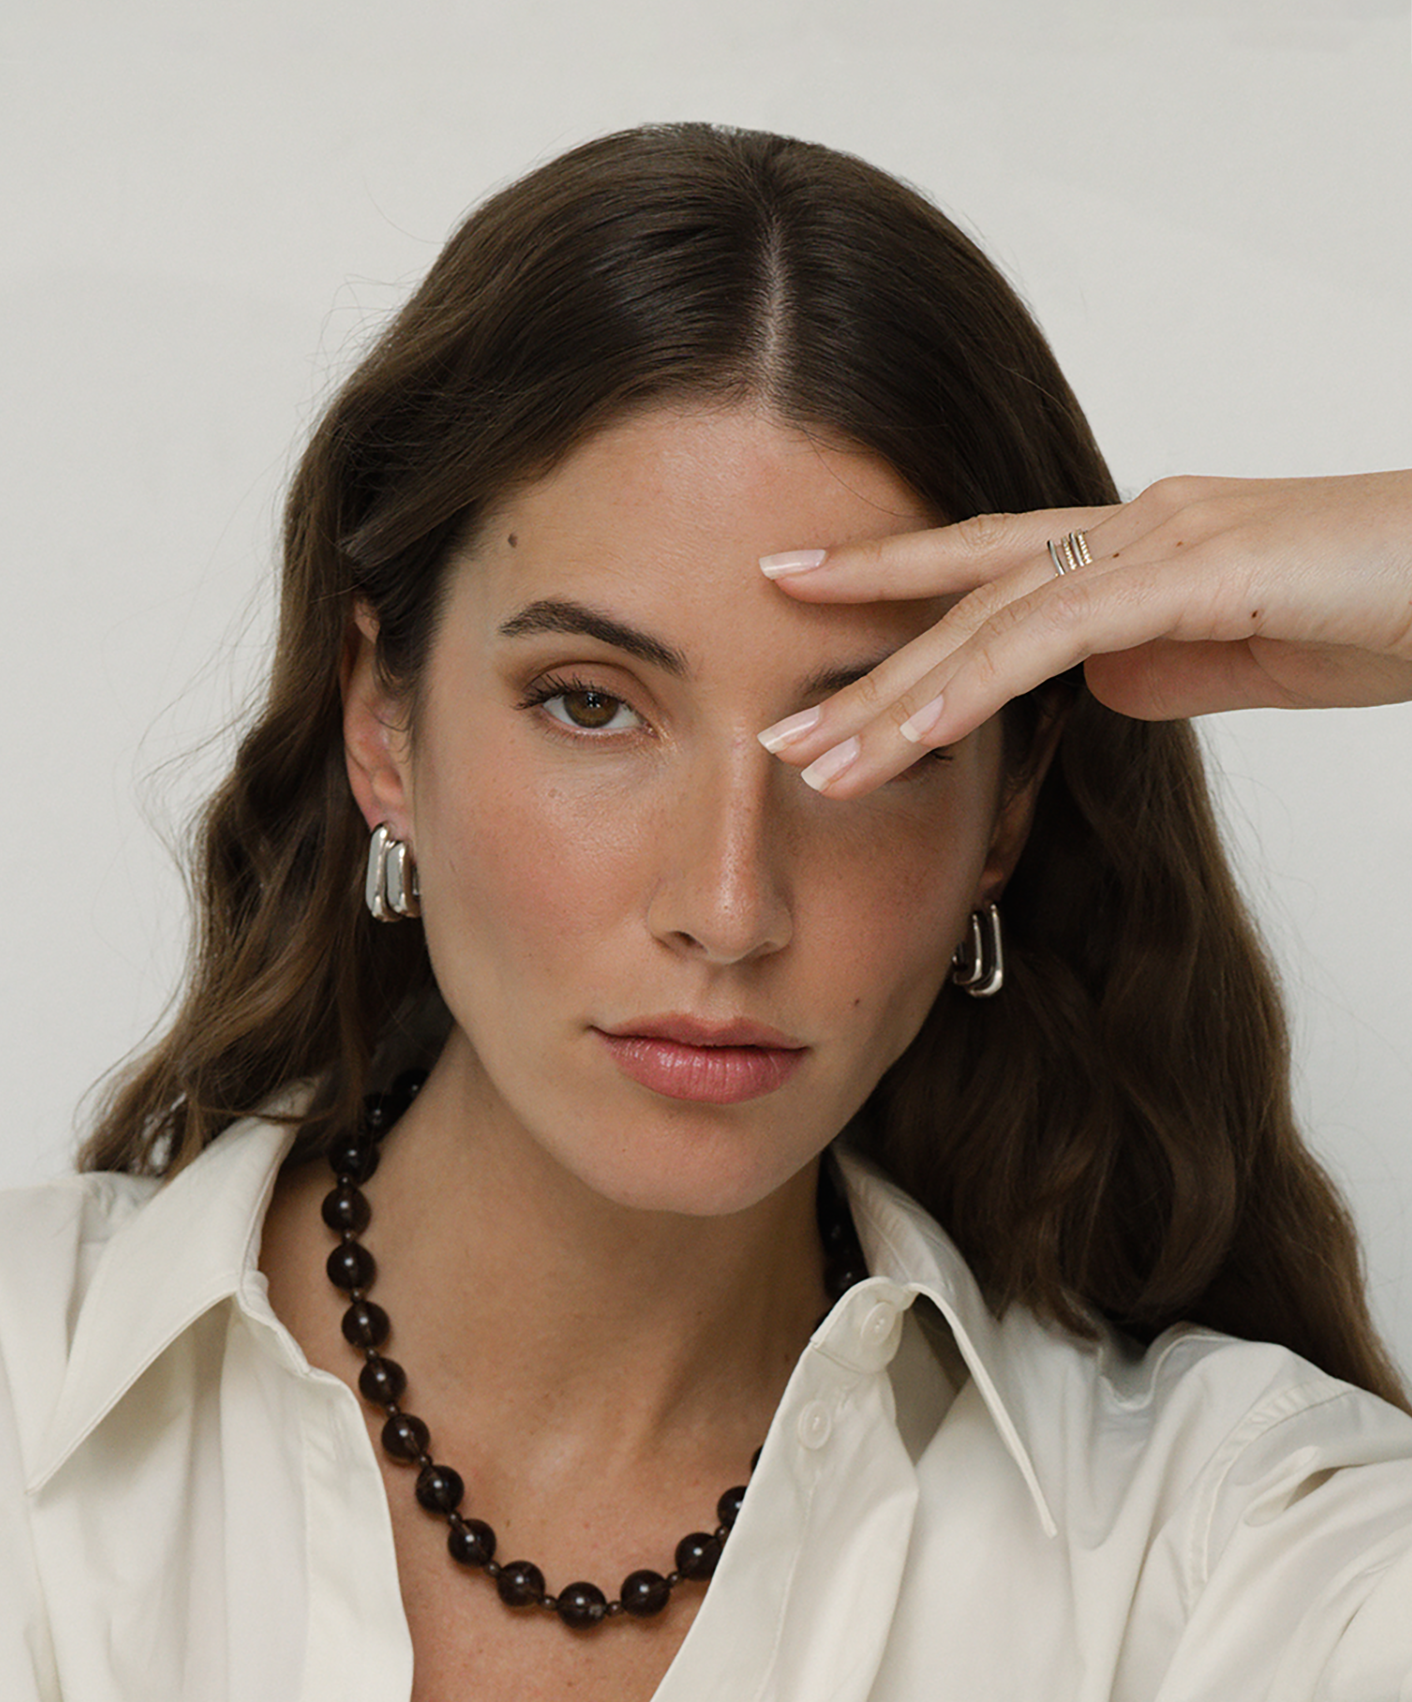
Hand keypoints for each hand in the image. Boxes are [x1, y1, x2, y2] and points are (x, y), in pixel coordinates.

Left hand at [753, 472, 1411, 797]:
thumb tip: (1089, 687)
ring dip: (894, 696)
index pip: (990, 566)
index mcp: (1141, 546)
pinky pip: (1061, 633)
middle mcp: (1138, 526)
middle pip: (967, 595)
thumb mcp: (1243, 649)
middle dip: (859, 660)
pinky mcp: (1203, 569)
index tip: (799, 606)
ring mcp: (1167, 538)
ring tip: (810, 760)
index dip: (889, 583)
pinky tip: (913, 727)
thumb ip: (1154, 662)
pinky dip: (978, 681)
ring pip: (993, 618)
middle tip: (767, 724)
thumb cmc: (1386, 609)